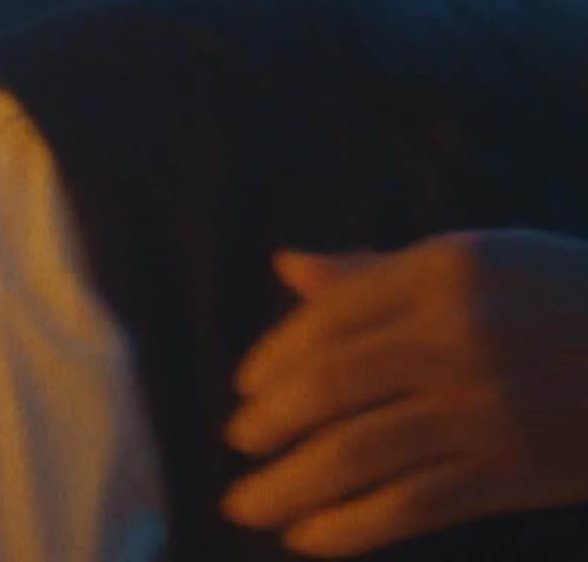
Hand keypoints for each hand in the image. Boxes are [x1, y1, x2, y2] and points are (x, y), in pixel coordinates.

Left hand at [219, 228, 587, 554]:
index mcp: (443, 271)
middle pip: (334, 384)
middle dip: (272, 422)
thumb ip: (377, 272)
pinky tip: (309, 537)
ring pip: (359, 453)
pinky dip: (349, 526)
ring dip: (290, 485)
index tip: (246, 387)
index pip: (333, 316)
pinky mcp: (504, 472)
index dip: (277, 355)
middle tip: (238, 445)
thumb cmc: (559, 297)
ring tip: (248, 504)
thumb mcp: (476, 260)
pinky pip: (409, 506)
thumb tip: (289, 267)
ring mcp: (480, 408)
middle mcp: (454, 336)